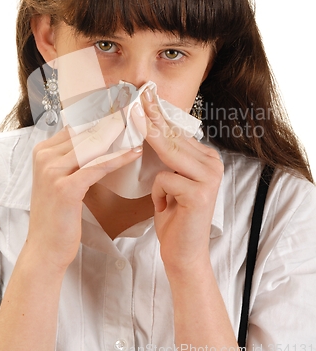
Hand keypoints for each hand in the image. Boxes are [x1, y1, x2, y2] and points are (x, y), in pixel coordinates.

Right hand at [27, 123, 142, 272]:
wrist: (45, 248)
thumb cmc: (58, 215)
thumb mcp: (61, 180)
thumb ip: (73, 159)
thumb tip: (99, 140)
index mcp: (42, 152)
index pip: (76, 126)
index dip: (100, 118)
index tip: (122, 111)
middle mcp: (44, 157)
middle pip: (85, 132)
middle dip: (112, 123)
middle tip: (135, 115)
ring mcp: (52, 171)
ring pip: (93, 146)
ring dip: (118, 137)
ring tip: (139, 129)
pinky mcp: (66, 188)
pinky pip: (98, 166)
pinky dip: (119, 158)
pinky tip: (134, 153)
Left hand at [135, 90, 222, 276]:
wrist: (184, 254)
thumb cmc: (174, 217)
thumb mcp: (171, 182)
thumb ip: (168, 158)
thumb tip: (150, 127)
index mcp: (208, 159)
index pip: (177, 132)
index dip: (159, 115)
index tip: (146, 97)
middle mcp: (213, 163)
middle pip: (173, 137)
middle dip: (152, 117)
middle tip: (139, 96)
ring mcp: (209, 177)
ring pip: (169, 152)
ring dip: (149, 146)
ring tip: (137, 125)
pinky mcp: (200, 193)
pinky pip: (164, 179)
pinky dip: (157, 193)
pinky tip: (164, 208)